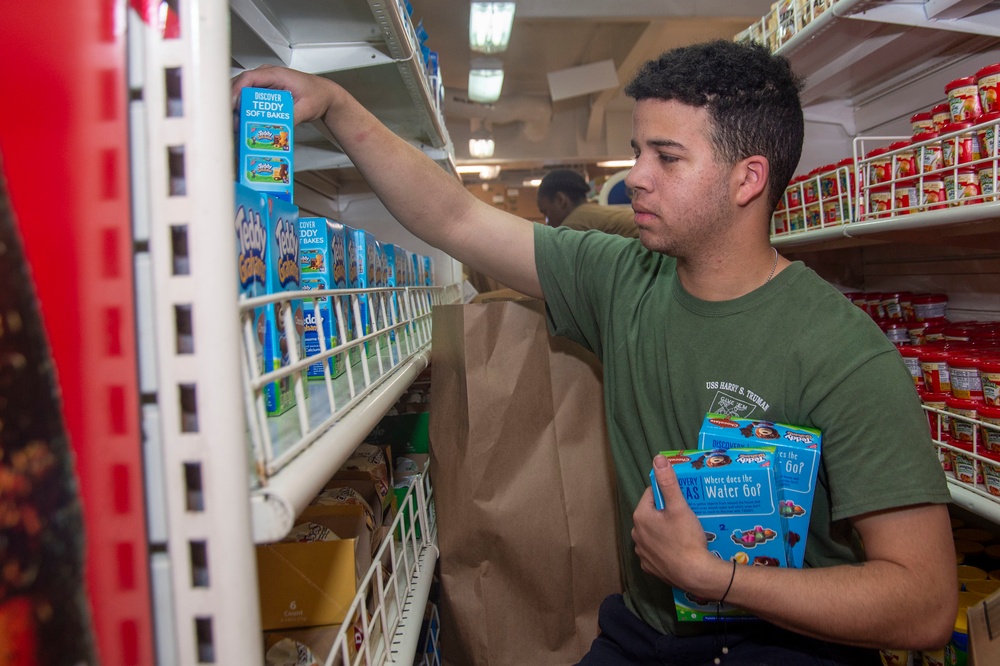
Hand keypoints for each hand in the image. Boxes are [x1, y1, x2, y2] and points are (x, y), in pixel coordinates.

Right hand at [231, 65, 340, 125]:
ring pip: (241, 92)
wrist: (323, 94)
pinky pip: (248, 98)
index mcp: (276, 74)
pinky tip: (242, 122)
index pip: (249, 78)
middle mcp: (266, 76)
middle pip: (240, 85)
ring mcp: (263, 83)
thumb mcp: (306, 108)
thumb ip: (292, 117)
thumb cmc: (316, 95)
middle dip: (232, 103)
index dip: (237, 91)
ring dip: (236, 108)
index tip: (232, 106)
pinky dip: (242, 109)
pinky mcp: (263, 92)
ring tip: (235, 125)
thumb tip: (278, 127)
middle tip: (232, 122)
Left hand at [632, 454, 728, 597]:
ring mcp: (642, 553)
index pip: (652, 495)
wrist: (696, 574)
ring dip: (665, 531)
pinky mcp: (650, 567)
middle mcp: (636, 534)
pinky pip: (656, 551)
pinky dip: (665, 549)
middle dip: (666, 513)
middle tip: (686, 515)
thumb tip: (658, 459)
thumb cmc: (687, 539)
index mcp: (641, 516)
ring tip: (684, 533)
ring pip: (654, 533)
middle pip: (652, 514)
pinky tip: (679, 549)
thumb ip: (668, 482)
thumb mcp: (679, 506)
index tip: (682, 499)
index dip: (668, 494)